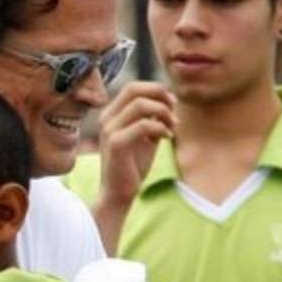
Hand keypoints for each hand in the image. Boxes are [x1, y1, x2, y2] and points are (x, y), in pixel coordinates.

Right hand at [98, 82, 176, 206]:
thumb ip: (151, 118)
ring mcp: (109, 130)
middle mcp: (106, 119)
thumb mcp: (144, 136)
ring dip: (163, 112)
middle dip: (160, 95)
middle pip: (134, 90)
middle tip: (174, 111)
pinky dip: (160, 128)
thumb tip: (167, 99)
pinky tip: (167, 138)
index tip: (171, 104)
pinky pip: (144, 125)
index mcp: (111, 114)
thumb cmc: (132, 165)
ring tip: (172, 126)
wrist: (118, 193)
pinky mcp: (116, 144)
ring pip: (140, 105)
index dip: (155, 89)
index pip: (133, 87)